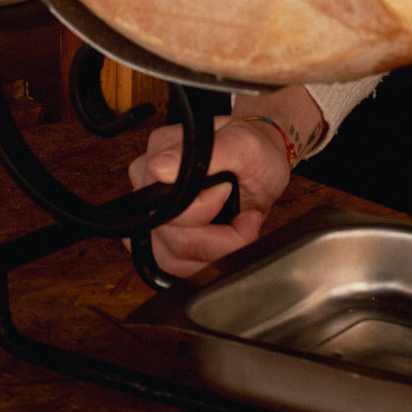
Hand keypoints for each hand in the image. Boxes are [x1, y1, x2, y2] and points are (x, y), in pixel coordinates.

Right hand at [127, 113, 290, 276]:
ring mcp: (151, 216)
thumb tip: (158, 166)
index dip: (205, 207)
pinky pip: (173, 267)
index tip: (230, 193)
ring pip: (171, 256)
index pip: (166, 199)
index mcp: (160, 150)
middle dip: (218, 236)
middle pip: (170, 234)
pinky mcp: (160, 242)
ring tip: (239, 228)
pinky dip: (206, 262)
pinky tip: (224, 243)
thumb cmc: (253, 155)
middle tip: (246, 217)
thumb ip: (211, 151)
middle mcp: (147, 183)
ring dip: (215, 251)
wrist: (263, 171)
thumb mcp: (244, 145)